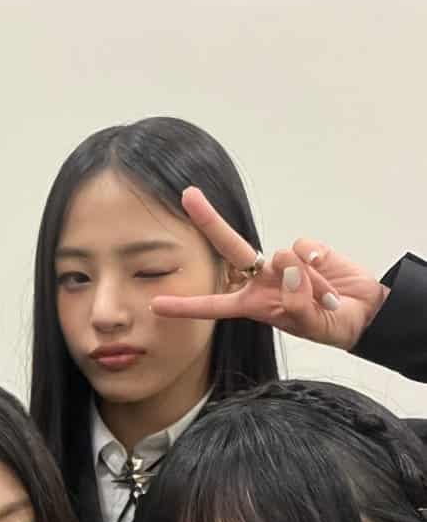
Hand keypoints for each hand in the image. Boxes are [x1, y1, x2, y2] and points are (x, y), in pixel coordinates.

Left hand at [150, 186, 387, 351]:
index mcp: (253, 305)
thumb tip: (289, 270)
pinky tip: (330, 276)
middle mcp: (262, 280)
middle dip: (209, 220)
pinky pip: (306, 249)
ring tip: (324, 297)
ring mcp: (284, 264)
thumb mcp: (311, 326)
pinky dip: (320, 263)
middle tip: (188, 195)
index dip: (186, 306)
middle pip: (230, 247)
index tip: (155, 304)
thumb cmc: (332, 324)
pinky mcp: (306, 250)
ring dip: (308, 281)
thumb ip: (297, 304)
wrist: (366, 312)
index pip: (214, 305)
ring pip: (283, 257)